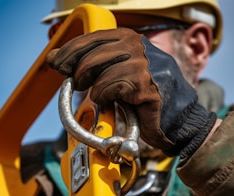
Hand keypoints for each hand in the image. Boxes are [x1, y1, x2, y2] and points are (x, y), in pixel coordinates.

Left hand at [47, 28, 215, 157]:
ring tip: (100, 97)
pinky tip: (114, 103)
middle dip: (77, 71)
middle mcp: (138, 46)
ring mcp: (144, 63)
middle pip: (92, 54)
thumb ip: (94, 64)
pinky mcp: (145, 83)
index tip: (57, 63)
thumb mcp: (119, 73)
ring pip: (100, 71)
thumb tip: (57, 59)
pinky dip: (105, 97)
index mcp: (130, 40)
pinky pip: (111, 87)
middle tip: (76, 84)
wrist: (176, 119)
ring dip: (94, 88)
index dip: (70, 50)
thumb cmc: (145, 98)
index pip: (92, 38)